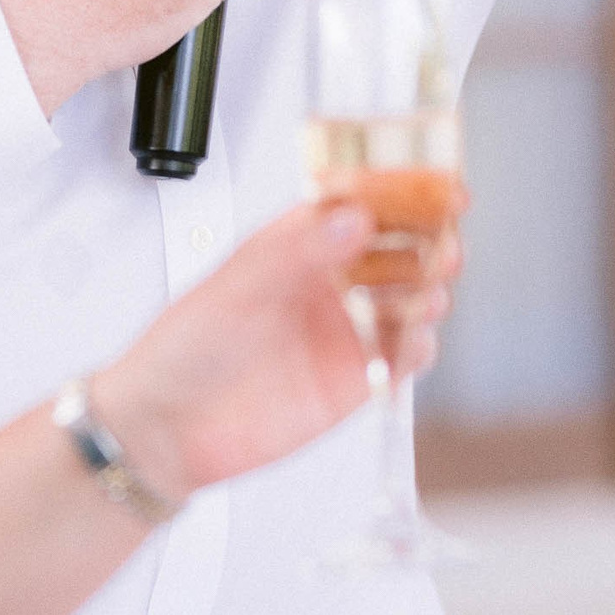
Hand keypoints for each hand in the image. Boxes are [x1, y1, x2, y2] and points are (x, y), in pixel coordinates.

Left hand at [86, 199, 460, 500]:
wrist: (166, 431)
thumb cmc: (183, 348)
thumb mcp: (236, 285)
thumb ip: (298, 252)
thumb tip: (353, 217)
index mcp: (295, 244)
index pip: (358, 204)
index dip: (401, 192)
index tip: (437, 183)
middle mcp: (324, 283)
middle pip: (395, 250)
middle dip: (427, 240)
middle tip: (448, 235)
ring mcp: (340, 332)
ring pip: (405, 301)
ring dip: (427, 292)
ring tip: (430, 291)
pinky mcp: (350, 382)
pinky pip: (399, 359)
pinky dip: (416, 348)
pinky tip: (414, 342)